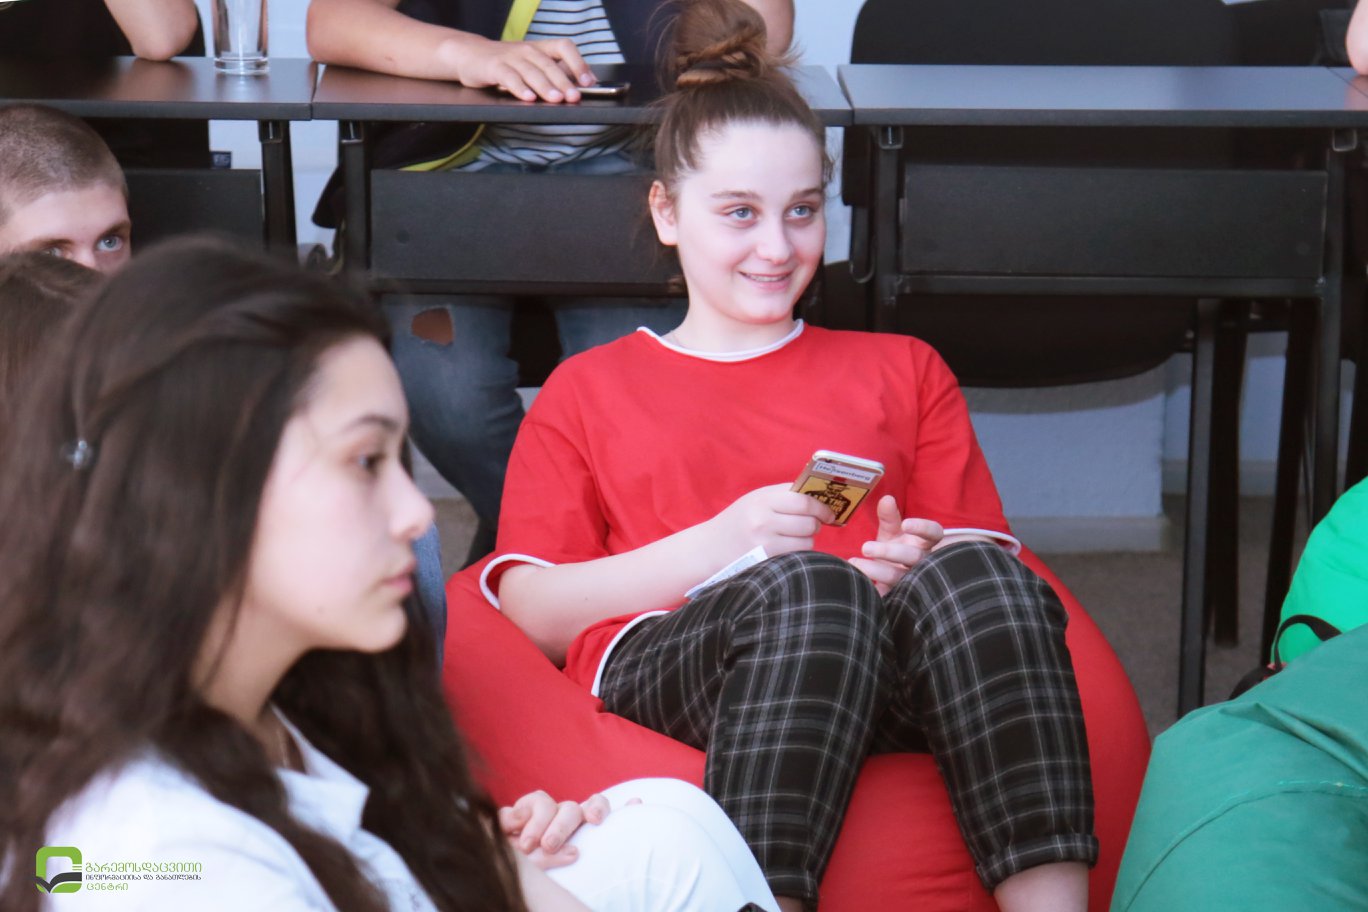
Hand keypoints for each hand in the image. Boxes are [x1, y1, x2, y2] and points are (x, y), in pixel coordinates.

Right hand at [454, 35, 593, 102]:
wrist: (470, 55)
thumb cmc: (506, 64)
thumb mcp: (531, 66)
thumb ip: (552, 75)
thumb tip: (578, 89)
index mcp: (540, 48)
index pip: (564, 47)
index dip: (578, 63)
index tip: (588, 81)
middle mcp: (528, 50)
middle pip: (550, 64)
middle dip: (564, 82)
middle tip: (574, 96)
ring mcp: (511, 58)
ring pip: (532, 71)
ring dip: (545, 86)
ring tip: (556, 99)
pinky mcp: (495, 67)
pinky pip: (509, 77)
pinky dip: (519, 88)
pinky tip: (528, 98)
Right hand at [499, 790, 610, 869]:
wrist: (497, 880)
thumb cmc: (533, 880)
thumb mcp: (547, 872)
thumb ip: (557, 860)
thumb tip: (574, 852)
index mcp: (576, 829)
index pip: (595, 806)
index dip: (598, 808)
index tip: (595, 820)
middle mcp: (558, 817)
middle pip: (570, 809)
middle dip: (560, 827)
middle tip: (549, 845)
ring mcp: (533, 814)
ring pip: (543, 803)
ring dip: (538, 823)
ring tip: (527, 846)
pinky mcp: (508, 816)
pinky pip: (512, 811)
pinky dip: (513, 819)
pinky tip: (509, 831)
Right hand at [712, 483, 835, 555]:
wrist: (710, 548)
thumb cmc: (738, 521)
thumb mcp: (756, 499)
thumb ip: (784, 495)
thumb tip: (820, 496)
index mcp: (763, 499)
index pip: (803, 501)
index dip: (822, 507)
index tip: (829, 512)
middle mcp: (763, 519)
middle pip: (809, 522)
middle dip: (817, 524)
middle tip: (813, 524)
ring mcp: (764, 542)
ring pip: (807, 541)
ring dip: (808, 540)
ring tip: (796, 537)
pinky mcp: (765, 560)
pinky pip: (797, 555)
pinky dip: (799, 552)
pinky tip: (788, 548)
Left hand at [848, 495, 942, 594]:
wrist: (889, 577)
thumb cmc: (895, 549)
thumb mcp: (892, 532)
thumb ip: (889, 516)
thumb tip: (886, 499)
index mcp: (924, 543)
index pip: (933, 533)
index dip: (923, 528)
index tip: (905, 524)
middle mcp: (923, 562)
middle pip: (914, 557)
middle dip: (890, 551)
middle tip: (865, 547)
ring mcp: (914, 582)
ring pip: (901, 577)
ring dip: (877, 570)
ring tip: (854, 563)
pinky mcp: (902, 598)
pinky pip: (890, 596)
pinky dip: (876, 591)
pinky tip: (862, 585)